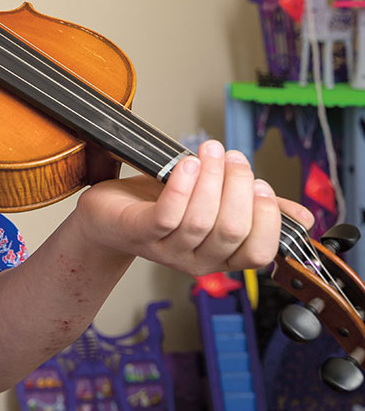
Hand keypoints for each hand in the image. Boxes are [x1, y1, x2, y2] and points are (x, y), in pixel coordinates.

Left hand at [73, 139, 313, 275]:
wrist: (106, 215)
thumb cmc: (159, 205)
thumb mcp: (213, 205)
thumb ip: (253, 210)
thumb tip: (304, 218)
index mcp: (221, 257)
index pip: (259, 252)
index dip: (267, 218)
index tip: (260, 184)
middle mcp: (197, 260)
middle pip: (232, 231)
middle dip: (238, 187)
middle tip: (232, 156)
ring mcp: (166, 250)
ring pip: (202, 221)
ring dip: (212, 179)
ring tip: (210, 150)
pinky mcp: (139, 233)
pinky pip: (168, 215)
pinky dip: (183, 186)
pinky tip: (188, 163)